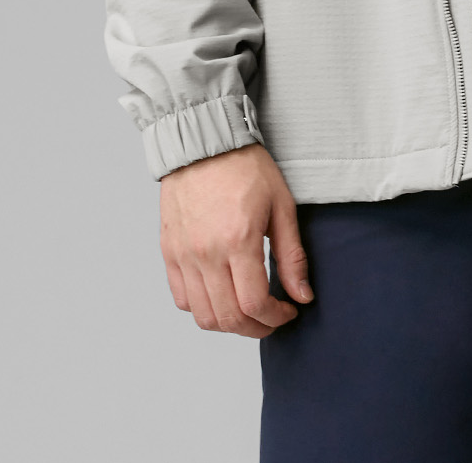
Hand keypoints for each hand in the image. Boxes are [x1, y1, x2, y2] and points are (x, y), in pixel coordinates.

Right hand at [159, 143, 313, 337]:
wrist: (205, 143)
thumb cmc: (246, 168)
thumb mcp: (282, 205)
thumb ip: (292, 256)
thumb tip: (302, 296)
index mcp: (238, 240)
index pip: (254, 304)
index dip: (275, 318)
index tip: (288, 311)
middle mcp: (206, 253)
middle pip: (228, 318)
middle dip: (256, 328)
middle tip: (271, 319)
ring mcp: (183, 255)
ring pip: (203, 316)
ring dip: (229, 324)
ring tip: (247, 311)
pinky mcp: (169, 252)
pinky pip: (181, 299)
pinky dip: (202, 308)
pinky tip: (221, 295)